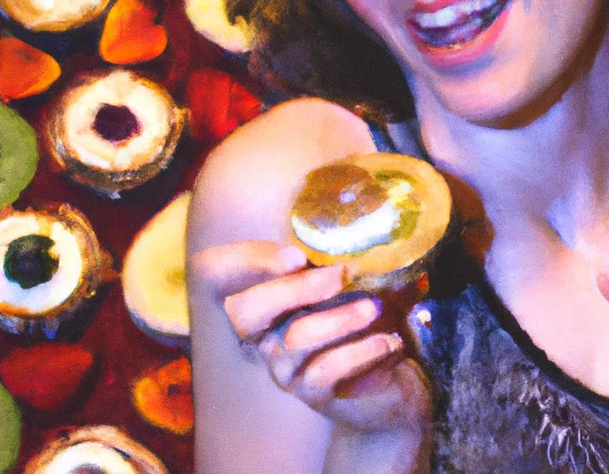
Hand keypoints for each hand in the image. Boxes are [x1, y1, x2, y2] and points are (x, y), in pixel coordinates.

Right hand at [192, 239, 432, 437]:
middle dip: (298, 289)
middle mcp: (260, 331)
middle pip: (247, 312)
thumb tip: (334, 213)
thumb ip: (325, 244)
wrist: (393, 366)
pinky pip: (327, 371)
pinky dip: (361, 352)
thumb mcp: (342, 264)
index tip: (295, 255)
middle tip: (345, 273)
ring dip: (340, 319)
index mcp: (259, 289)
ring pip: (295, 340)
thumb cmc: (362, 302)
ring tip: (375, 307)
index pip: (215, 272)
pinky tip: (389, 341)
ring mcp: (281, 366)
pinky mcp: (312, 394)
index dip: (241, 262)